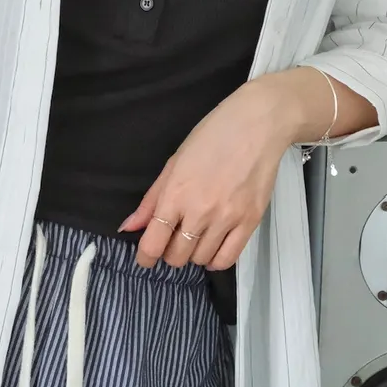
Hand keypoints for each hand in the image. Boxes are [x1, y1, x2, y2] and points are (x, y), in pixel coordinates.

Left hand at [116, 73, 302, 271]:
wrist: (257, 125)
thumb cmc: (213, 136)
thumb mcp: (174, 162)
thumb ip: (151, 199)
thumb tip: (129, 227)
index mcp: (175, 194)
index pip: (153, 242)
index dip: (146, 257)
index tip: (146, 258)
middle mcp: (199, 211)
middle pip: (176, 256)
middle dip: (169, 253)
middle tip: (174, 240)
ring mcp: (226, 219)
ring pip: (200, 260)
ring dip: (193, 254)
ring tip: (196, 238)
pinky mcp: (250, 222)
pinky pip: (227, 259)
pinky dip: (215, 260)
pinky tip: (213, 249)